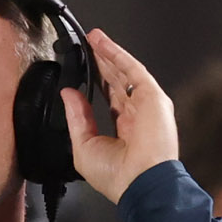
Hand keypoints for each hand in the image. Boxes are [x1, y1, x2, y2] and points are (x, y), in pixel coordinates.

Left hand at [62, 30, 179, 205]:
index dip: (99, 81)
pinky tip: (104, 44)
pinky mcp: (153, 97)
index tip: (86, 69)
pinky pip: (134, 70)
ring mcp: (147, 105)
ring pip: (125, 72)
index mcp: (125, 132)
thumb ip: (77, 118)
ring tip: (94, 38)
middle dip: (103, 62)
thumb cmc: (117, 178)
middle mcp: (138, 117)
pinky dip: (118, 55)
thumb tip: (69, 94)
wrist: (140, 184)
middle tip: (89, 45)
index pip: (112, 99)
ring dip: (109, 54)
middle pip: (119, 81)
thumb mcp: (84, 147)